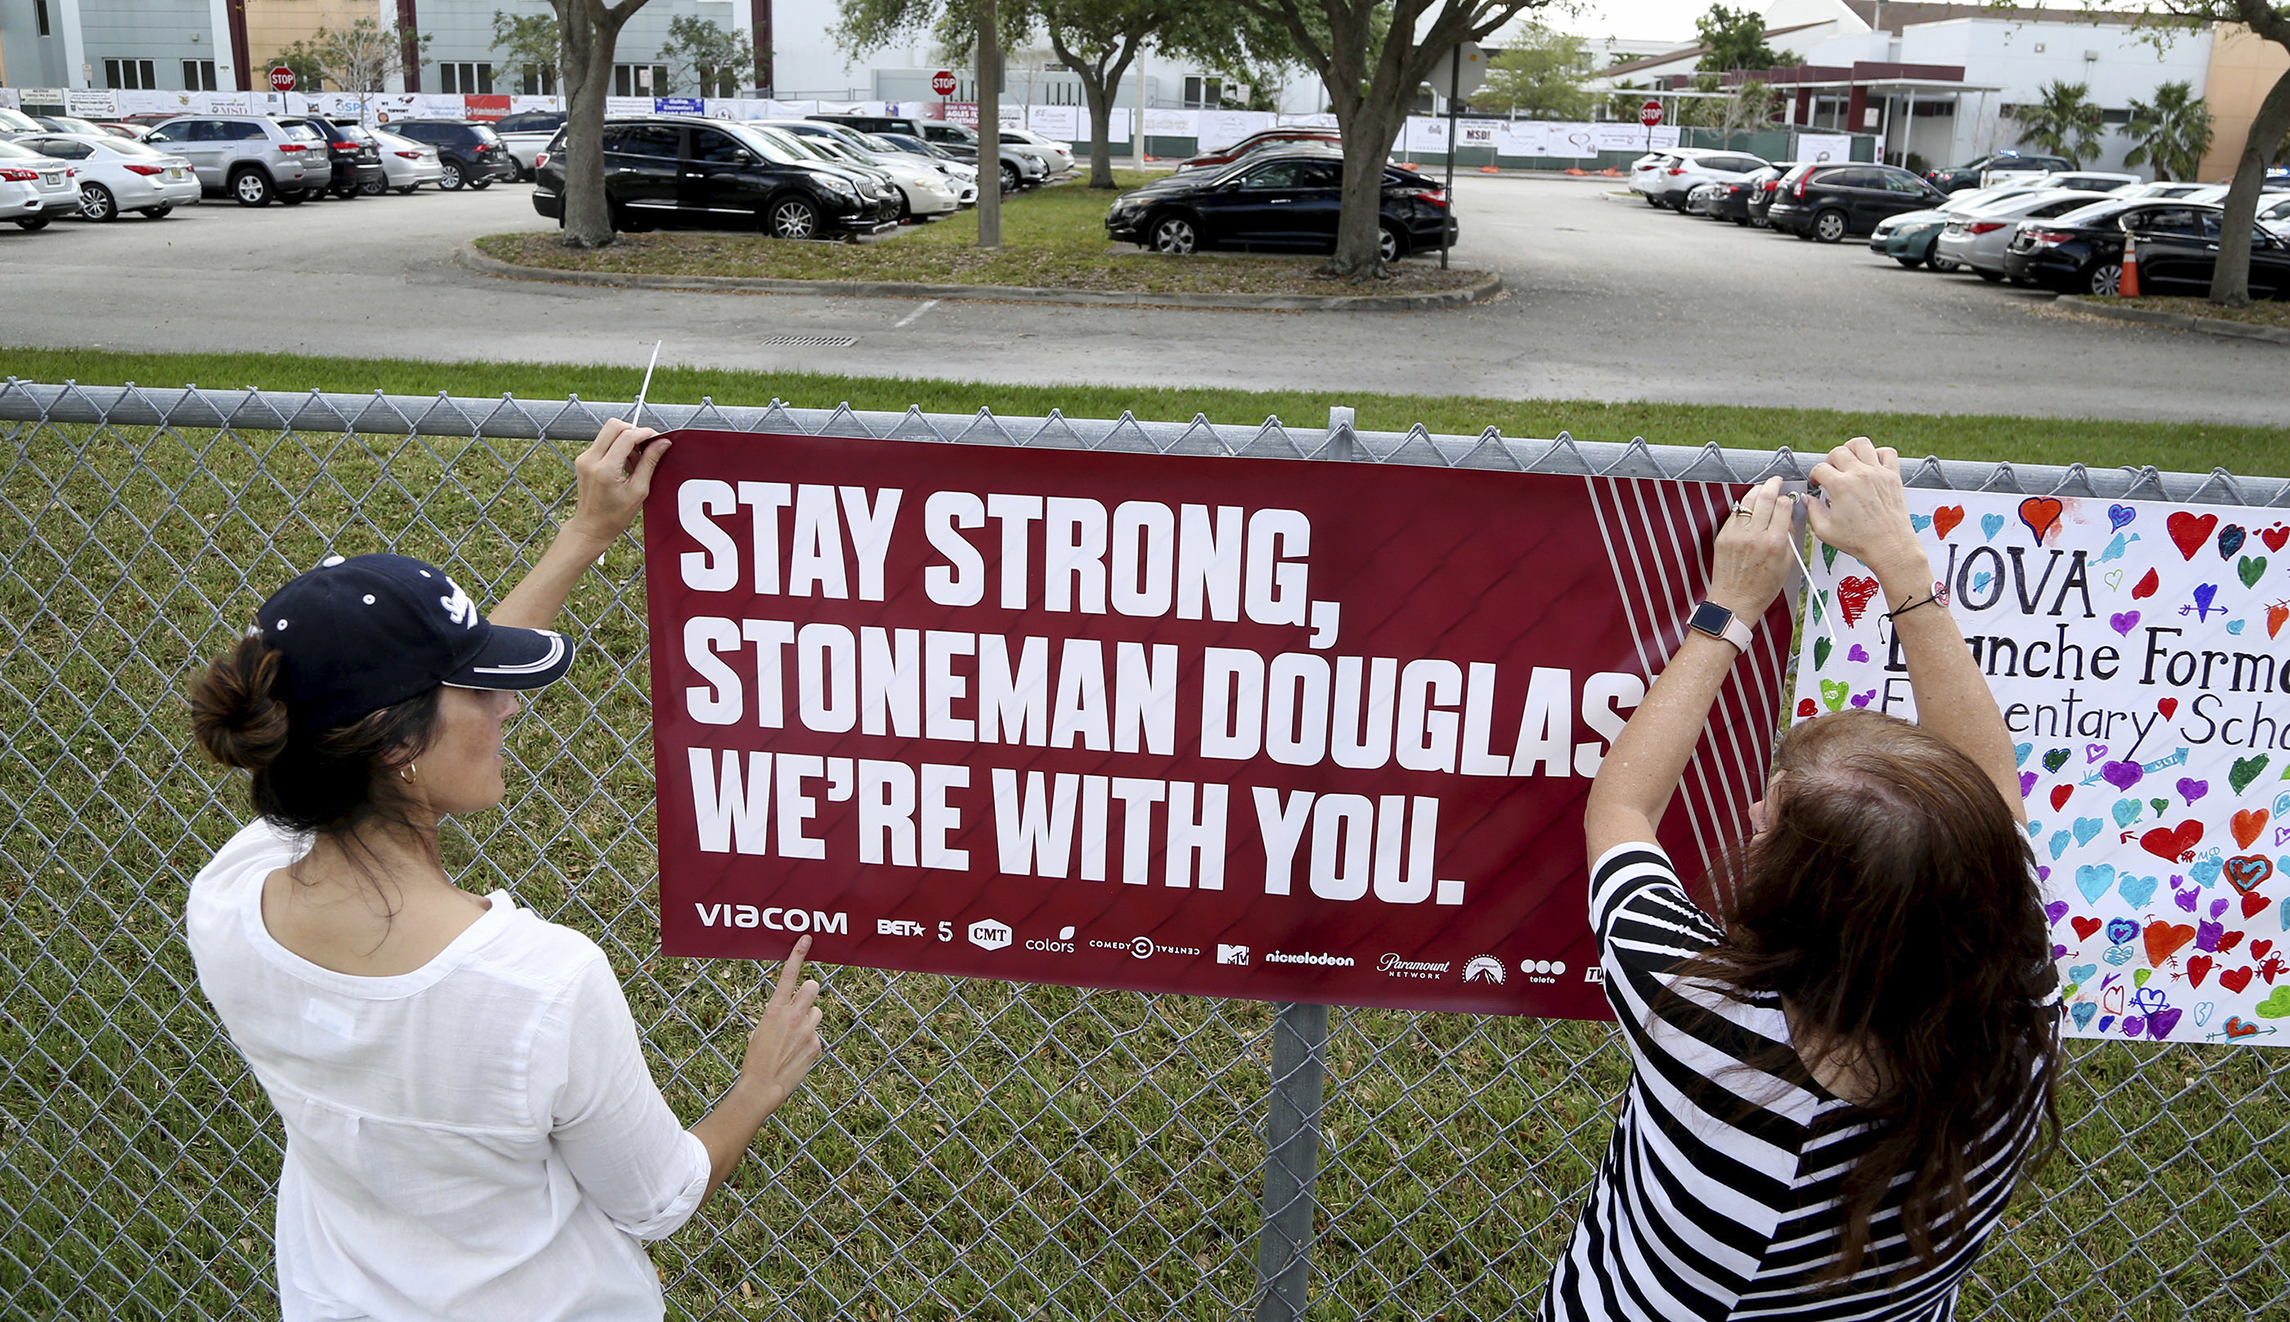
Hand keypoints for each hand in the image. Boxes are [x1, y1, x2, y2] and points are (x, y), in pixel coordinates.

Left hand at [567, 418, 669, 544]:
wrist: (592, 526)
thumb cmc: (615, 515)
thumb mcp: (638, 490)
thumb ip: (649, 462)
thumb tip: (662, 443)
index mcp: (605, 469)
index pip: (626, 436)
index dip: (645, 433)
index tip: (657, 438)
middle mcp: (591, 460)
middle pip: (614, 426)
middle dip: (634, 431)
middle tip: (645, 446)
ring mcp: (585, 458)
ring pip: (608, 432)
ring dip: (626, 440)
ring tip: (635, 462)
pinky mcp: (584, 459)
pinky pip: (603, 442)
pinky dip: (617, 447)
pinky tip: (625, 465)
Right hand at [736, 935, 823, 1106]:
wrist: (763, 1085)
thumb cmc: (757, 1057)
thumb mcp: (761, 1029)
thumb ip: (779, 1014)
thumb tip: (791, 1009)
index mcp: (775, 1009)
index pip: (789, 975)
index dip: (798, 955)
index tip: (807, 939)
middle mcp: (793, 1016)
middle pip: (813, 987)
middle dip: (809, 992)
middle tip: (801, 1004)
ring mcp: (807, 1030)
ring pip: (817, 1013)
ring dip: (809, 1021)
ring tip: (794, 1038)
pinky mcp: (816, 1045)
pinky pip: (816, 1035)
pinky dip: (809, 1042)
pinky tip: (796, 1054)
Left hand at [1706, 476, 1796, 618]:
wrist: (1735, 601)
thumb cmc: (1763, 587)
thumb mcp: (1787, 563)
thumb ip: (1788, 536)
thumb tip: (1787, 515)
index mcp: (1775, 542)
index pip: (1783, 506)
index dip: (1787, 498)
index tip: (1788, 497)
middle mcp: (1755, 536)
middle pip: (1765, 497)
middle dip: (1773, 484)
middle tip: (1776, 480)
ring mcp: (1736, 535)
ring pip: (1748, 501)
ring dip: (1757, 490)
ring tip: (1763, 487)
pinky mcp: (1723, 537)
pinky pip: (1735, 514)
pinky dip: (1744, 507)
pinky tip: (1750, 506)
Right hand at [1804, 438, 1923, 577]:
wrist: (1889, 546)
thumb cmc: (1861, 541)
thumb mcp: (1825, 531)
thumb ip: (1812, 512)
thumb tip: (1809, 500)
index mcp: (1842, 486)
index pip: (1820, 468)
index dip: (1814, 475)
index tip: (1817, 482)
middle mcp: (1860, 475)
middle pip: (1838, 452)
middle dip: (1829, 461)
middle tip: (1830, 471)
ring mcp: (1878, 473)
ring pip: (1862, 444)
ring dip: (1851, 448)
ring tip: (1848, 458)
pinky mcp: (1893, 476)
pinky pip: (1887, 452)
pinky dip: (1878, 453)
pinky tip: (1871, 463)